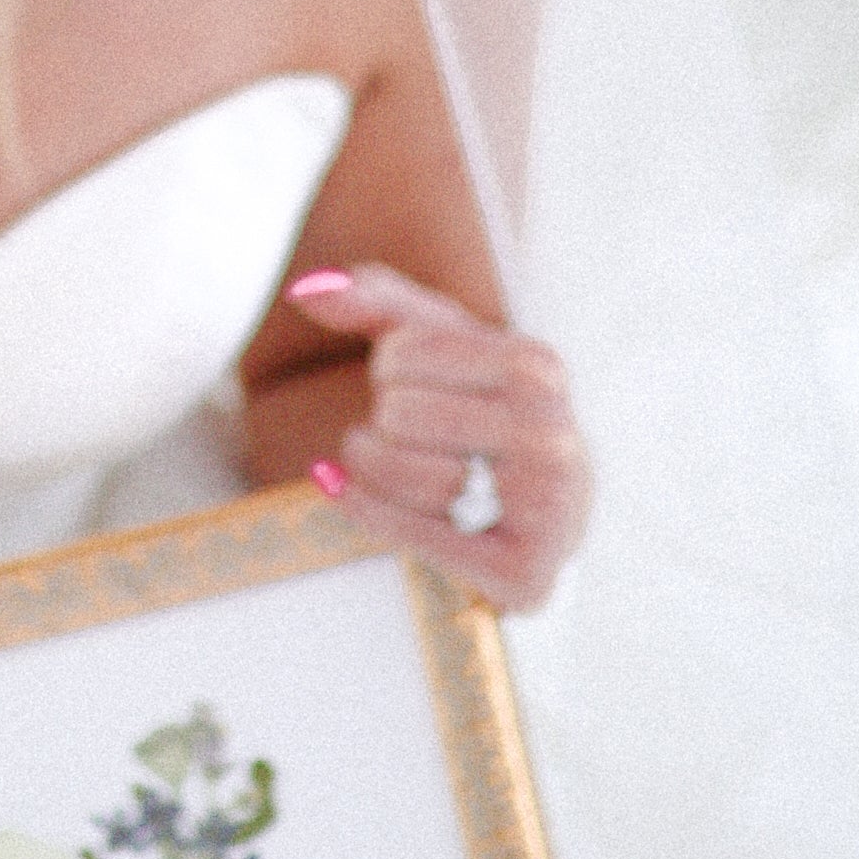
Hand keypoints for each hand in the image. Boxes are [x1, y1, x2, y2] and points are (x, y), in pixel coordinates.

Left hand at [285, 263, 589, 609]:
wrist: (552, 520)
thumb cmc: (484, 416)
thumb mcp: (449, 349)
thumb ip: (382, 305)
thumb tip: (307, 289)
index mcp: (537, 366)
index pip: (402, 352)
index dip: (388, 369)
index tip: (417, 384)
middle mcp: (551, 433)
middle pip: (398, 414)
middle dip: (381, 423)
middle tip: (404, 433)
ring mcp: (545, 506)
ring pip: (403, 474)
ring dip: (366, 468)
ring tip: (376, 462)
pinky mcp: (523, 568)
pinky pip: (410, 532)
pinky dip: (363, 509)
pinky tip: (343, 491)